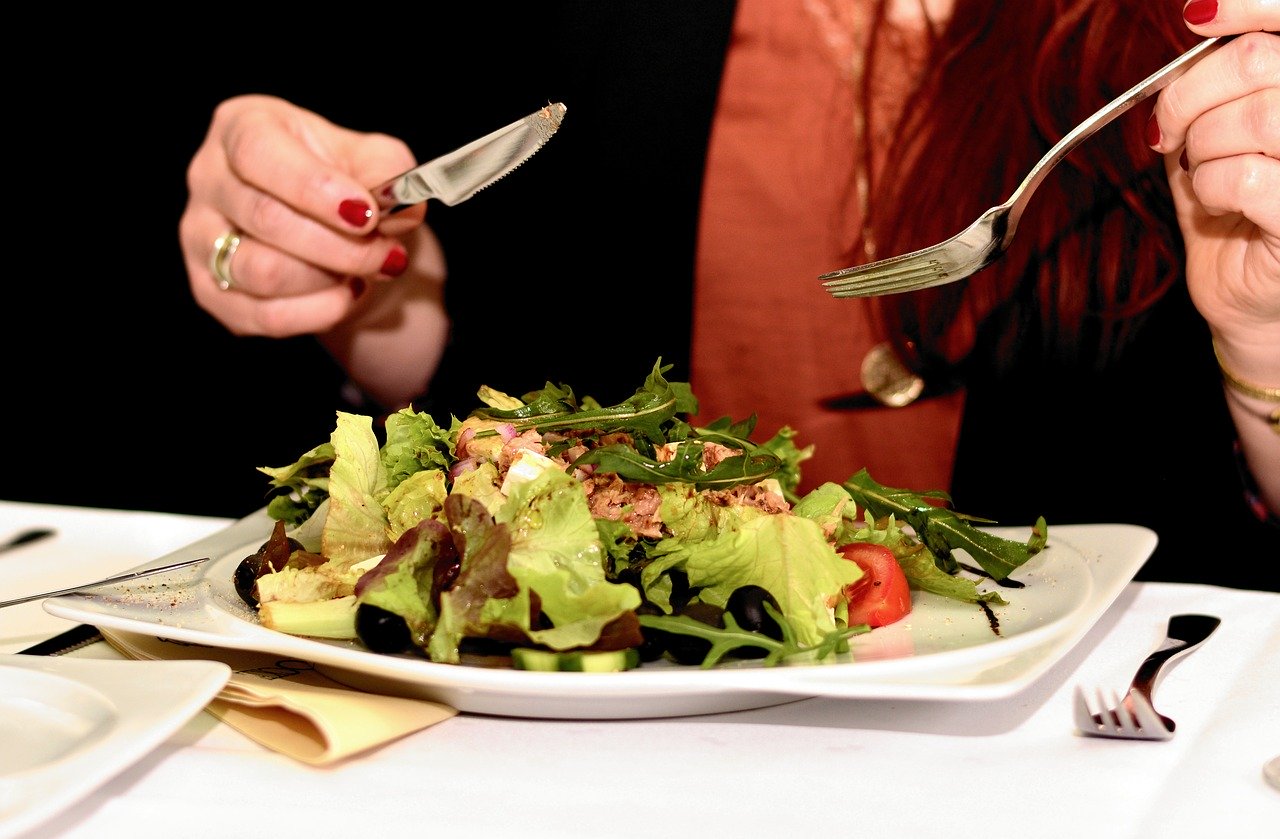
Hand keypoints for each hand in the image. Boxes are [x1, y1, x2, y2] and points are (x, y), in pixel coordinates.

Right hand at [178, 95, 448, 407]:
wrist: (343, 236)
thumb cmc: (350, 184)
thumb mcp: (377, 161)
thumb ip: (389, 172)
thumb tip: (397, 207)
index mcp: (242, 126)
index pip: (258, 152)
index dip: (313, 187)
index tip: (366, 214)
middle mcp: (208, 178)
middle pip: (264, 217)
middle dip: (340, 244)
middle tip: (387, 254)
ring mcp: (200, 237)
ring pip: (262, 272)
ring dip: (329, 279)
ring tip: (364, 271)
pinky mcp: (210, 291)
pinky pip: (265, 316)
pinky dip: (319, 312)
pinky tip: (345, 295)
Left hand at [1147, 1, 1278, 356]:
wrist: (1251, 296)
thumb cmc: (1237, 211)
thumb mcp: (1216, 134)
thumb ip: (1214, 84)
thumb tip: (1196, 27)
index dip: (1247, 8)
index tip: (1197, 17)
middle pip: (1260, 61)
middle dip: (1191, 94)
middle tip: (1169, 130)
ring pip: (1254, 116)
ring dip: (1201, 145)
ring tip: (1200, 171)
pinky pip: (1245, 175)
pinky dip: (1209, 186)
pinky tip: (1214, 202)